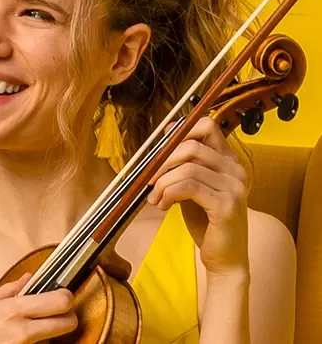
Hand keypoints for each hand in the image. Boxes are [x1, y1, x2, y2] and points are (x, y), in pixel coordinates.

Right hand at [0, 273, 77, 343]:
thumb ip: (10, 290)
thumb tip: (28, 278)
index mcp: (14, 310)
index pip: (58, 302)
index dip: (67, 299)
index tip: (64, 298)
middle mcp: (22, 331)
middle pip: (66, 323)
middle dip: (67, 319)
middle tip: (61, 316)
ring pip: (52, 341)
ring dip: (48, 336)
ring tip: (33, 332)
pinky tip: (22, 343)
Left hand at [147, 117, 248, 276]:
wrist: (224, 259)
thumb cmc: (206, 221)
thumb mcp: (191, 185)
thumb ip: (183, 161)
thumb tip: (169, 130)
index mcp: (229, 161)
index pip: (207, 127)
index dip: (181, 132)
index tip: (161, 148)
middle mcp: (236, 170)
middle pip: (192, 146)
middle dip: (164, 160)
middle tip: (150, 178)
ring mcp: (234, 187)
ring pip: (187, 168)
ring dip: (163, 182)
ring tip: (155, 197)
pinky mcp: (227, 205)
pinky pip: (188, 186)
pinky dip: (168, 193)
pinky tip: (162, 205)